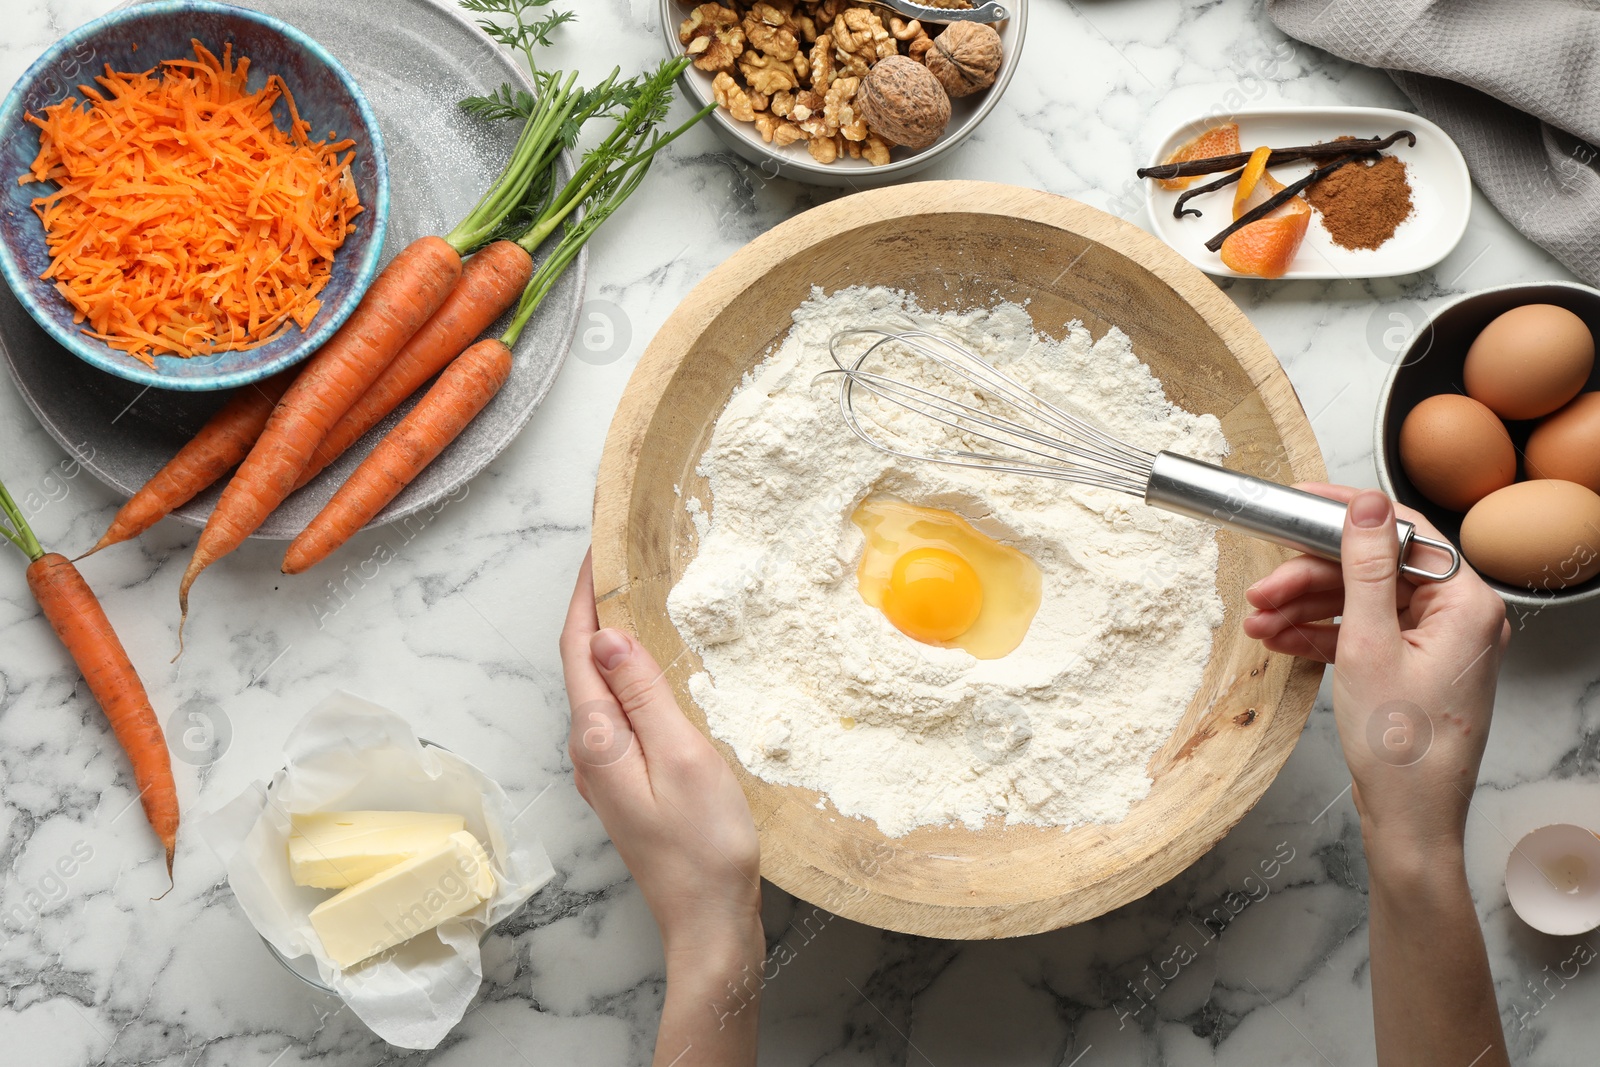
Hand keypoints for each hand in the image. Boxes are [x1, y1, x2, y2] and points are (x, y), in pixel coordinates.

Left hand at [559, 552, 761, 963]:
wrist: (709, 921)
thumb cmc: (704, 846)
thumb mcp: (682, 757)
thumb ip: (644, 695)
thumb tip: (608, 636)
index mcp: (598, 739)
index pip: (577, 649)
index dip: (585, 595)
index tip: (599, 547)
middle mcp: (591, 752)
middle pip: (582, 664)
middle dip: (596, 609)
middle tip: (623, 558)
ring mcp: (607, 771)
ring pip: (601, 689)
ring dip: (613, 642)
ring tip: (641, 598)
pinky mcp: (627, 783)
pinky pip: (620, 714)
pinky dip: (631, 678)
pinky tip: (658, 668)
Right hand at [1242, 485, 1509, 856]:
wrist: (1410, 820)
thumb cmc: (1402, 748)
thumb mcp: (1369, 646)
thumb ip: (1366, 570)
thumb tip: (1367, 506)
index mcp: (1466, 604)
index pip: (1403, 532)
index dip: (1345, 514)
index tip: (1298, 502)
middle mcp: (1457, 619)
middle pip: (1373, 571)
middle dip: (1309, 578)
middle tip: (1261, 589)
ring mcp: (1434, 645)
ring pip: (1360, 604)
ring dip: (1305, 609)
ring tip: (1257, 622)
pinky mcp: (1411, 668)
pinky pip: (1361, 635)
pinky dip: (1320, 636)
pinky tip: (1278, 640)